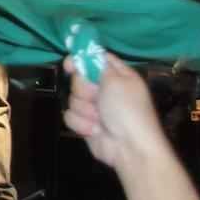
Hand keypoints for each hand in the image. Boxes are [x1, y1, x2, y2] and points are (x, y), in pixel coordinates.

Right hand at [61, 54, 165, 171]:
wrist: (129, 147)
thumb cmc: (127, 110)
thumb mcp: (116, 80)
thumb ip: (96, 64)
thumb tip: (84, 52)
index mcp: (117, 76)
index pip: (95, 59)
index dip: (81, 59)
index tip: (70, 64)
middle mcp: (105, 90)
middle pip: (79, 79)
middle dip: (84, 90)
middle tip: (96, 97)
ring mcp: (94, 107)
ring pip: (72, 99)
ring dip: (84, 110)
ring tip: (99, 119)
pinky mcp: (85, 123)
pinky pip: (70, 116)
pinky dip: (82, 123)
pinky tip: (95, 130)